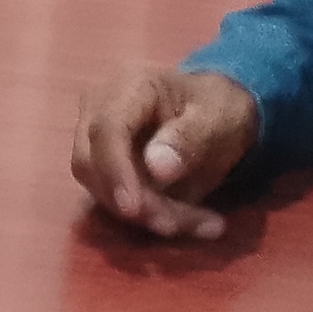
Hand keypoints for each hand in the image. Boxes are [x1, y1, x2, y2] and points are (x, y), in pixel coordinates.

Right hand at [73, 67, 261, 239]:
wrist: (215, 115)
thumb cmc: (217, 109)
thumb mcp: (219, 118)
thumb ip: (190, 139)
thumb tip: (156, 169)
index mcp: (129, 87)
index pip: (105, 129)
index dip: (115, 171)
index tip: (134, 209)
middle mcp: (99, 111)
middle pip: (93, 165)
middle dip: (137, 204)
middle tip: (184, 223)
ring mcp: (94, 141)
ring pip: (101, 191)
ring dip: (149, 216)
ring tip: (204, 222)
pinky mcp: (102, 170)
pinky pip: (114, 203)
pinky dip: (153, 220)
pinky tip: (194, 222)